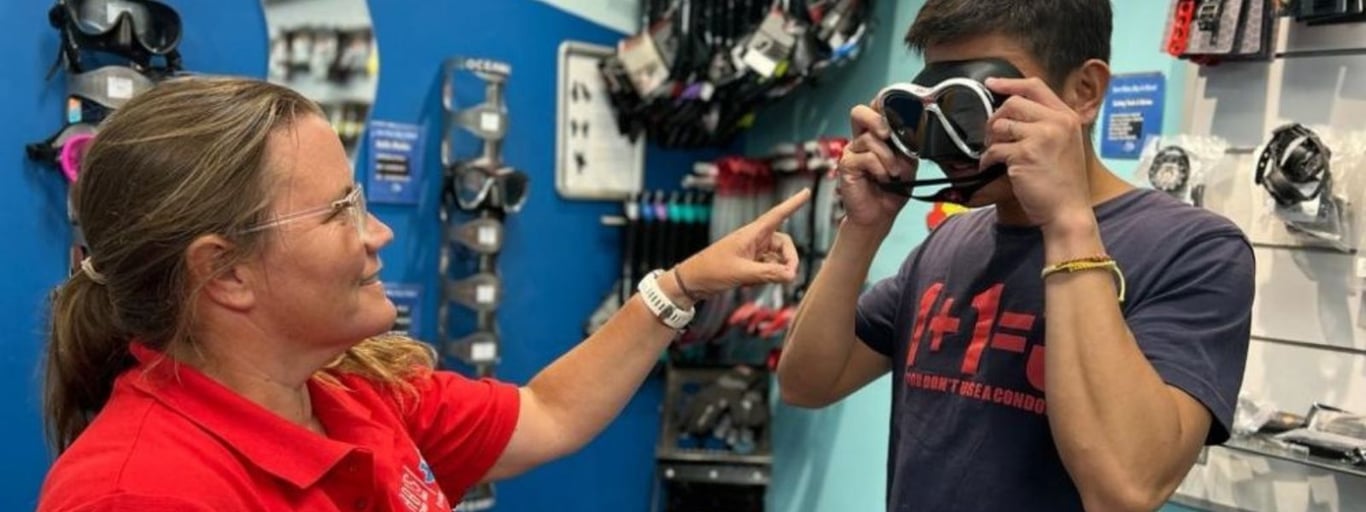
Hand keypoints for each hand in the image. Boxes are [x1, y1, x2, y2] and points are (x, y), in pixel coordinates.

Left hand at [669, 189, 811, 300]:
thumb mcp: (742, 273)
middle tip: (789, 276)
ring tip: (764, 282)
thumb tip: (791, 275)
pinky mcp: (749, 263)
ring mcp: (752, 251)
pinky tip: (752, 283)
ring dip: (777, 269)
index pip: (777, 215)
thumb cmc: (712, 271)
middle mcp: (754, 239)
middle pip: (784, 243)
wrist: (692, 282)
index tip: (807, 192)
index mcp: (751, 234)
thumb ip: (768, 274)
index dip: (793, 204)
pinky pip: (768, 266)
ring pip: (777, 257)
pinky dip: (768, 275)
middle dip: (789, 259)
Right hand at [836, 104, 912, 229]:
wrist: (880, 215)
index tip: (900, 113)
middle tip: (887, 134)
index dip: (885, 105)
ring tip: (893, 173)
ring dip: (888, 158)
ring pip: (870, 140)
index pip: (875, 109)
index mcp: (875, 136)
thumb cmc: (892, 190)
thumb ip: (907, 145)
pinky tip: (883, 178)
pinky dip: (880, 168)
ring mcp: (852, 152)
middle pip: (859, 112)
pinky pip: (866, 157)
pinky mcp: (846, 165)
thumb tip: (910, 133)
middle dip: (876, 119)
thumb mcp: (908, 163)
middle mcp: (861, 140)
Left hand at [980, 77, 1093, 232]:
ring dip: (990, 140)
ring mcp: (1041, 137)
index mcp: (1067, 117)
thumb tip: (1012, 113)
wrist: (1068, 210)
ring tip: (993, 154)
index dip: (1009, 83)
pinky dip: (987, 159)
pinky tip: (990, 167)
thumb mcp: (1065, 144)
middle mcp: (1056, 122)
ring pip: (1000, 125)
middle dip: (995, 118)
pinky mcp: (1024, 155)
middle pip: (1013, 103)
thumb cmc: (1063, 183)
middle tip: (992, 135)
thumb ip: (1046, 125)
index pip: (1035, 86)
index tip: (991, 84)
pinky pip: (994, 149)